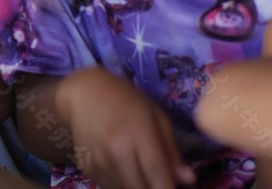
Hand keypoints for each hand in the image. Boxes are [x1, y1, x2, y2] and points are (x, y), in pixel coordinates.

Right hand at [61, 68, 195, 188]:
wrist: (83, 92)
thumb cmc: (124, 99)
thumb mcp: (154, 114)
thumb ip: (171, 148)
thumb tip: (189, 180)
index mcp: (137, 133)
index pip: (158, 175)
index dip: (168, 188)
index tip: (173, 188)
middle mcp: (116, 150)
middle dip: (153, 188)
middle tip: (155, 176)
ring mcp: (99, 161)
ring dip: (136, 185)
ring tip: (135, 165)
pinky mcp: (87, 168)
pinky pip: (109, 187)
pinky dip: (119, 182)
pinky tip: (118, 163)